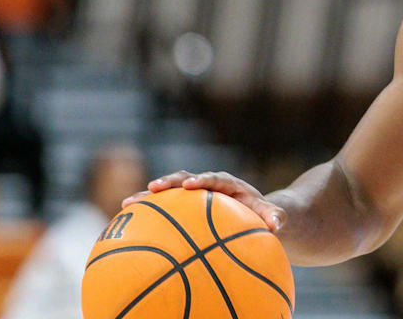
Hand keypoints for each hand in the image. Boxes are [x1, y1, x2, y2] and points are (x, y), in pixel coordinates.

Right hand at [122, 170, 285, 232]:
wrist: (254, 214)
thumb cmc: (263, 215)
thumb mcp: (272, 215)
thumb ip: (275, 216)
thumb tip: (277, 224)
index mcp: (229, 184)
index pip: (215, 178)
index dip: (202, 179)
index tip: (191, 185)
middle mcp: (208, 185)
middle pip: (186, 179)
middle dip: (169, 181)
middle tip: (152, 187)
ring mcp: (193, 195)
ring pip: (169, 192)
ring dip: (149, 196)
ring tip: (127, 204)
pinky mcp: (184, 206)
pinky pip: (163, 209)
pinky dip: (147, 214)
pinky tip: (125, 225)